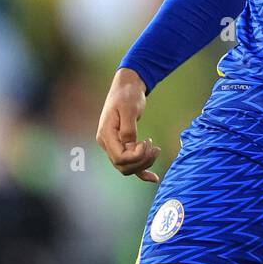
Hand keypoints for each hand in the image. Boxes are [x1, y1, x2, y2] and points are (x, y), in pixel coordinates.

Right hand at [96, 68, 161, 183]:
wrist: (127, 86)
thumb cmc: (127, 95)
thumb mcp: (129, 109)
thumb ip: (128, 129)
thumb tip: (130, 145)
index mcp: (106, 135)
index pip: (119, 158)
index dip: (136, 156)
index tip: (147, 142)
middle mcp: (107, 143)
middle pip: (123, 166)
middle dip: (142, 161)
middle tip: (155, 147)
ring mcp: (113, 145)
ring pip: (128, 167)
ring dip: (144, 163)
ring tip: (156, 149)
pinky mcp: (122, 145)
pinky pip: (130, 163)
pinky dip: (142, 171)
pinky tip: (154, 178)